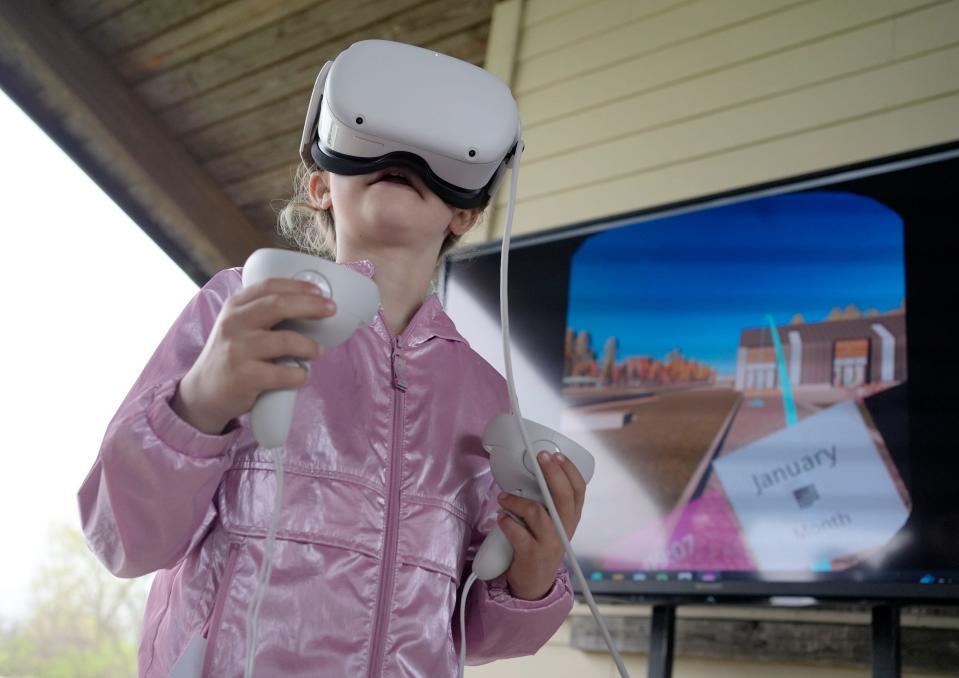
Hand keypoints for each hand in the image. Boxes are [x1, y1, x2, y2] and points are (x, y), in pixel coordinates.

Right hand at [172, 278, 335, 434]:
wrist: (203, 392)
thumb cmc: (232, 355)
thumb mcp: (239, 325)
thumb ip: (263, 313)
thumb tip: (310, 305)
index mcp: (235, 306)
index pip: (269, 286)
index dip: (298, 286)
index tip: (320, 292)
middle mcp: (233, 323)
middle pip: (278, 305)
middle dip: (310, 305)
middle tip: (331, 310)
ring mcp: (237, 349)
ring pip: (285, 340)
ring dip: (309, 346)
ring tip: (318, 352)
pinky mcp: (243, 376)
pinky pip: (282, 373)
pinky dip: (299, 375)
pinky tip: (301, 375)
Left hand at [496, 451, 586, 599]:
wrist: (535, 584)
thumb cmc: (541, 545)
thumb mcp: (552, 524)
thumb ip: (548, 503)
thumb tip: (531, 472)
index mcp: (571, 518)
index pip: (579, 490)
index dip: (570, 471)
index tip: (557, 455)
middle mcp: (565, 529)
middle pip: (564, 497)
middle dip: (553, 474)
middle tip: (540, 457)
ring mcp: (550, 543)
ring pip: (537, 512)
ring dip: (516, 501)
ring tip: (503, 497)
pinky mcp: (533, 554)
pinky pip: (518, 532)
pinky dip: (506, 522)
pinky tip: (502, 519)